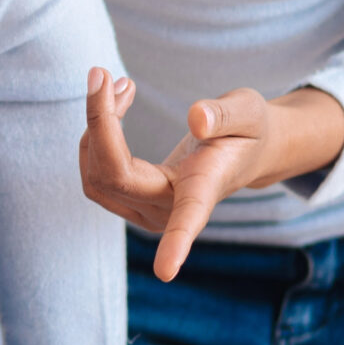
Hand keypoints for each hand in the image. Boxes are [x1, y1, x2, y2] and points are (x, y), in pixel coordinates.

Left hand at [77, 69, 343, 279]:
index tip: (166, 272)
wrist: (245, 149)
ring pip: (95, 173)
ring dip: (95, 123)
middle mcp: (169, 210)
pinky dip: (96, 131)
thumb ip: (226, 115)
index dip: (178, 244)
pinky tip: (117, 101)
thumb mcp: (249, 112)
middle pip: (112, 175)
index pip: (188, 218)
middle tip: (103, 72)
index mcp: (204, 191)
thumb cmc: (249, 130)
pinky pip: (94, 169)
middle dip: (98, 121)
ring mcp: (145, 210)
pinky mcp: (128, 200)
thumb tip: (196, 119)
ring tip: (120, 84)